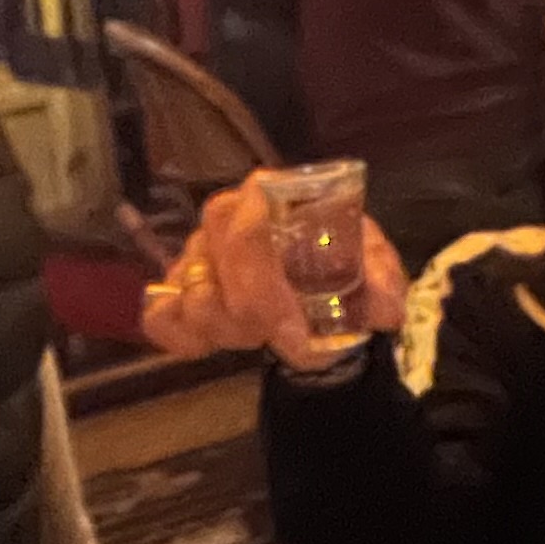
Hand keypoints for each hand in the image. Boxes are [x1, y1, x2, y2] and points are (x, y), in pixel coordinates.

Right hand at [139, 175, 411, 373]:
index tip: (293, 337)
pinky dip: (179, 336)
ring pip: (189, 298)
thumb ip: (382, 284)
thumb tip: (385, 309)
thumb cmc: (340, 269)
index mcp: (271, 197)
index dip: (266, 294)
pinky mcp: (178, 286)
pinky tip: (206, 347)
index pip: (248, 238)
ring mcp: (196, 251)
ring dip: (226, 332)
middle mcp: (224, 215)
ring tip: (258, 337)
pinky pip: (159, 314)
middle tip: (285, 342)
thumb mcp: (372, 271)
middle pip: (213, 272)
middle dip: (250, 320)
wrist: (317, 290)